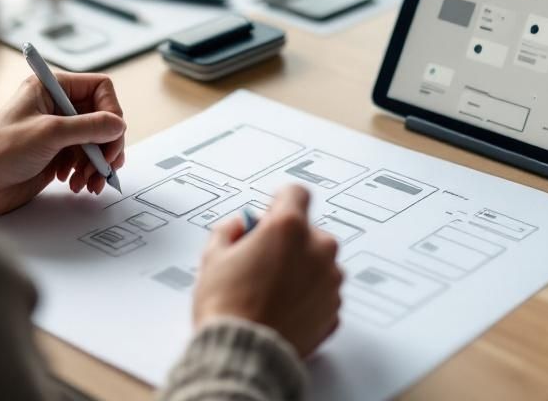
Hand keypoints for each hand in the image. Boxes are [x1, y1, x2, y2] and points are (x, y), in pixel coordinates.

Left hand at [0, 73, 125, 216]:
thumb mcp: (49, 133)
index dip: (111, 110)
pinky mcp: (57, 154)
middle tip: (106, 164)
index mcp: (52, 89)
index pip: (100, 88)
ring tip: (90, 181)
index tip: (111, 134)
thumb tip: (118, 125)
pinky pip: (86, 160)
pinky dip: (88, 173)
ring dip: (99, 163)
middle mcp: (57, 107)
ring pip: (98, 141)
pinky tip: (77, 183)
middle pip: (103, 118)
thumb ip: (89, 127)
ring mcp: (59, 132)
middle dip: (107, 144)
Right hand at [192, 185, 342, 356]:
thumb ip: (229, 229)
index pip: (295, 193)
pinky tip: (283, 308)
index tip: (268, 217)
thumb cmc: (227, 307)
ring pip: (318, 262)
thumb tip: (241, 226)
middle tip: (260, 263)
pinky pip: (322, 292)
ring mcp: (330, 280)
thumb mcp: (213, 257)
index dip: (277, 204)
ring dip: (300, 269)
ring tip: (270, 291)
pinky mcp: (334, 309)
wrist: (243, 354)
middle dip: (287, 242)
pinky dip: (308, 296)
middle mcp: (318, 249)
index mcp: (289, 228)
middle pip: (307, 231)